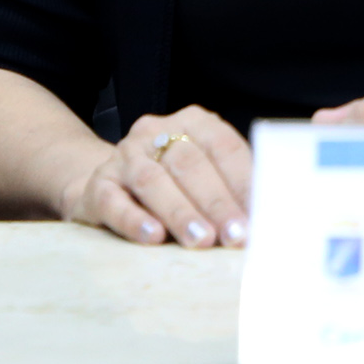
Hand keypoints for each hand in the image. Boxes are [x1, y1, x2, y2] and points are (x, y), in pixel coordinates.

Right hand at [63, 106, 251, 247]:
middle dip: (216, 202)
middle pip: (189, 163)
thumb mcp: (204, 175)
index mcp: (192, 123)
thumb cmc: (172, 185)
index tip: (259, 215)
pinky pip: (113, 200)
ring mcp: (123, 157)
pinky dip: (134, 219)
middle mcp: (155, 133)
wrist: (106, 186)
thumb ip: (232, 188)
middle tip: (235, 236)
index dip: (242, 181)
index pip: (222, 146)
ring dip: (180, 212)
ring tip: (201, 240)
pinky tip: (153, 237)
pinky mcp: (98, 185)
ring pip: (152, 180)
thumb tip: (266, 219)